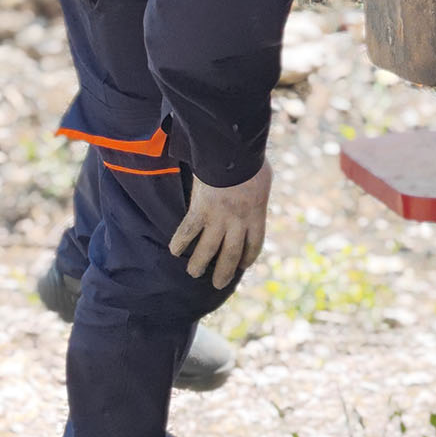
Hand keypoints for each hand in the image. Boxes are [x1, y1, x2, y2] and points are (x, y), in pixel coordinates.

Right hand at [168, 159, 271, 289]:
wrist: (233, 152)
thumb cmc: (250, 160)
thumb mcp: (262, 178)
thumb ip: (256, 192)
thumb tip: (255, 192)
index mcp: (256, 214)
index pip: (254, 244)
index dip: (247, 258)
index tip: (242, 267)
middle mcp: (238, 221)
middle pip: (231, 254)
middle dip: (224, 272)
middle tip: (218, 285)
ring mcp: (218, 217)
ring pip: (207, 249)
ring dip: (199, 264)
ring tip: (193, 273)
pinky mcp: (199, 210)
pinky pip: (187, 231)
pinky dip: (179, 242)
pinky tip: (173, 250)